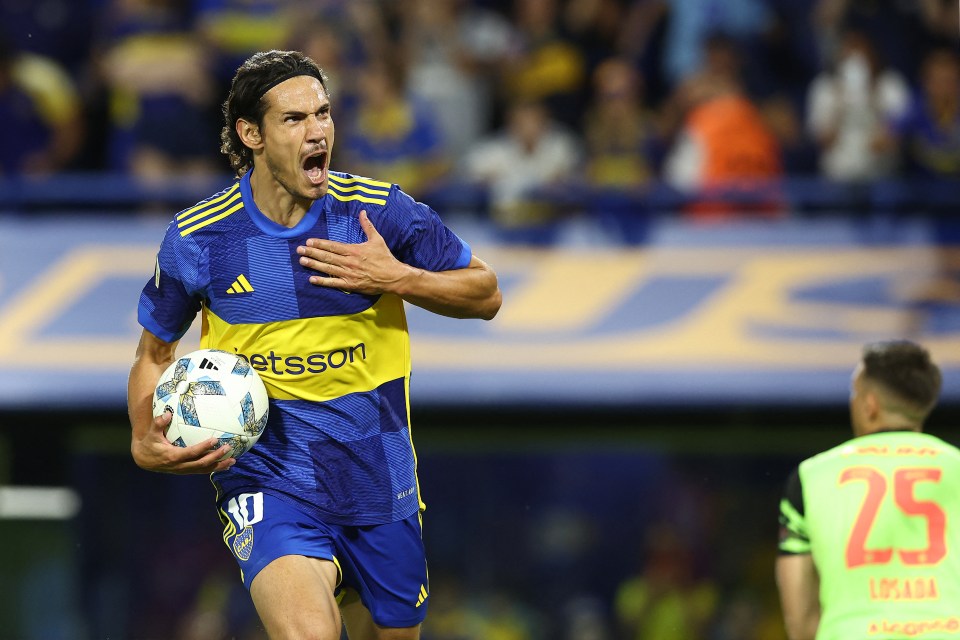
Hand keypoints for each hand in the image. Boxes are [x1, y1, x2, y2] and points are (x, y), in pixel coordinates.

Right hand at [132, 410, 234, 473]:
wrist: (144, 459)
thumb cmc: (149, 443)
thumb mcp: (151, 433)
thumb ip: (158, 423)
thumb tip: (167, 414)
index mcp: (173, 456)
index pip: (191, 453)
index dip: (203, 448)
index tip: (214, 440)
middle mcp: (180, 465)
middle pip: (201, 463)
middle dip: (216, 457)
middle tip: (228, 448)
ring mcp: (184, 470)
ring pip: (204, 470)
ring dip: (219, 466)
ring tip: (233, 460)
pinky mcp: (186, 470)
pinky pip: (202, 471)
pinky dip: (214, 468)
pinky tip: (226, 465)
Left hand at [296, 210, 413, 294]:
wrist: (393, 277)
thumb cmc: (385, 258)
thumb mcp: (377, 239)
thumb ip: (367, 226)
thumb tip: (363, 212)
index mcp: (354, 250)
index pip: (333, 246)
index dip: (320, 244)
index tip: (308, 242)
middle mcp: (349, 262)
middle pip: (327, 257)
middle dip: (312, 253)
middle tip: (299, 250)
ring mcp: (348, 274)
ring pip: (327, 269)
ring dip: (314, 265)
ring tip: (302, 261)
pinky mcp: (350, 285)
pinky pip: (334, 283)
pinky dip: (322, 281)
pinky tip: (312, 279)